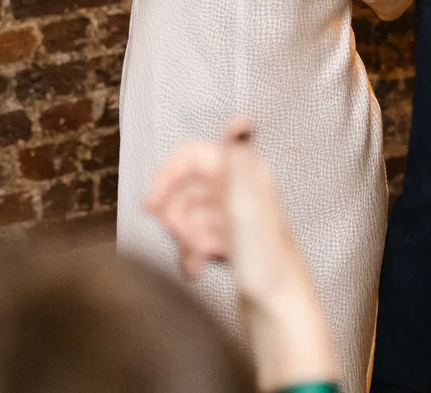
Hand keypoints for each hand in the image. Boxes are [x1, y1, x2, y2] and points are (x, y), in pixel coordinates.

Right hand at [145, 120, 305, 302]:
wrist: (280, 310)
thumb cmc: (266, 261)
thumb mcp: (247, 208)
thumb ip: (239, 161)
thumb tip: (239, 119)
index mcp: (244, 173)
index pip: (190, 156)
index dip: (166, 177)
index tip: (149, 206)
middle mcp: (240, 189)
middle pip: (184, 189)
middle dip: (176, 217)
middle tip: (186, 241)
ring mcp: (233, 215)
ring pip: (187, 215)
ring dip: (184, 239)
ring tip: (199, 259)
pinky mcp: (229, 241)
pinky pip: (195, 238)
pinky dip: (190, 253)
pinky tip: (197, 270)